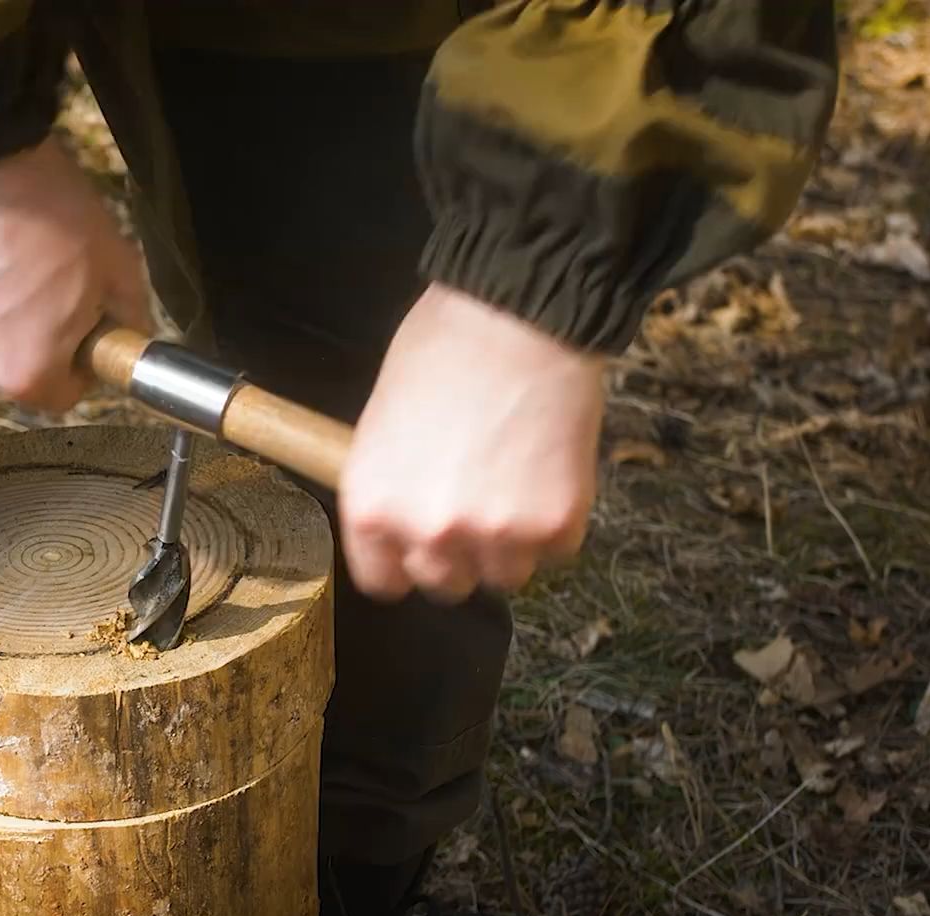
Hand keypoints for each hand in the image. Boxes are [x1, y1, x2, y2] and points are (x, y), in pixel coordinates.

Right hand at [0, 137, 150, 412]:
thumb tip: (128, 344)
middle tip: (27, 274)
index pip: (60, 394)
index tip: (71, 318)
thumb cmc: (46, 203)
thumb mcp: (115, 259)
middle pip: (4, 368)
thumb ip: (127, 319)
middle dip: (20, 334)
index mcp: (25, 371)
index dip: (73, 357)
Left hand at [339, 284, 604, 602]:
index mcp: (372, 508)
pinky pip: (557, 550)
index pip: (384, 580)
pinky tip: (547, 466)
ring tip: (516, 478)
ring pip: (506, 574)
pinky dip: (556, 519)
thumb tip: (405, 512)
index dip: (406, 559)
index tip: (421, 543)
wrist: (517, 317)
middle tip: (477, 500)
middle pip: (446, 584)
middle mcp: (427, 533)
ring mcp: (494, 535)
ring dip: (513, 541)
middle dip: (461, 551)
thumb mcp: (381, 423)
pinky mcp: (555, 525)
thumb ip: (392, 483)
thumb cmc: (443, 349)